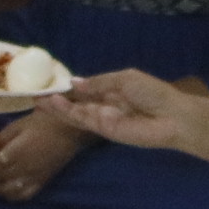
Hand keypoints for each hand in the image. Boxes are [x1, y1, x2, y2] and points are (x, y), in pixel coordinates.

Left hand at [0, 113, 91, 202]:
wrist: (71, 129)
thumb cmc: (43, 122)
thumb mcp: (17, 126)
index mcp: (18, 153)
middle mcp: (25, 170)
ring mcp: (34, 179)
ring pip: (7, 192)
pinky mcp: (42, 183)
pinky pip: (22, 196)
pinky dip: (10, 194)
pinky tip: (6, 187)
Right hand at [39, 67, 205, 150]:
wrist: (172, 116)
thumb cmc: (153, 93)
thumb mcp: (124, 79)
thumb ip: (99, 83)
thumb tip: (75, 83)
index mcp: (112, 92)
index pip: (86, 91)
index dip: (69, 89)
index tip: (50, 85)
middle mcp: (105, 106)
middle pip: (76, 104)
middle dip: (57, 101)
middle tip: (36, 96)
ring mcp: (103, 119)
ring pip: (75, 114)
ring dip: (57, 108)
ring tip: (38, 101)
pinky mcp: (104, 130)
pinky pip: (83, 120)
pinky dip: (68, 113)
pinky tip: (54, 104)